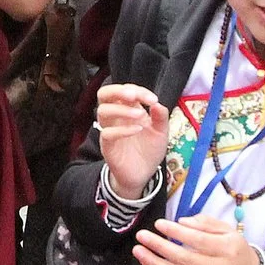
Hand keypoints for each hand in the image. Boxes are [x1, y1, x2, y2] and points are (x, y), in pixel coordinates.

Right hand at [94, 81, 170, 200]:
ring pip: (102, 111)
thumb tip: (157, 103)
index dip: (139, 91)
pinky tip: (137, 130)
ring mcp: (110, 130)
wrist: (144, 174)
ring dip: (121, 109)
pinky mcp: (108, 146)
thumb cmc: (149, 150)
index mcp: (129, 109)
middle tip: (133, 95)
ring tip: (140, 115)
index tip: (153, 100)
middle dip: (117, 90)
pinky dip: (122, 129)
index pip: (126, 91)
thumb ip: (161, 117)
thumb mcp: (161, 132)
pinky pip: (107, 133)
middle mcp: (116, 117)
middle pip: (104, 94)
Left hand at [134, 213, 261, 264]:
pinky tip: (147, 264)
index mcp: (227, 249)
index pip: (198, 241)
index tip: (159, 224)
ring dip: (153, 263)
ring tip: (138, 251)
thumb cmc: (235, 249)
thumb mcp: (228, 230)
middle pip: (183, 259)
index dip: (176, 232)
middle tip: (142, 236)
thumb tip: (181, 222)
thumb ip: (206, 223)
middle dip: (159, 247)